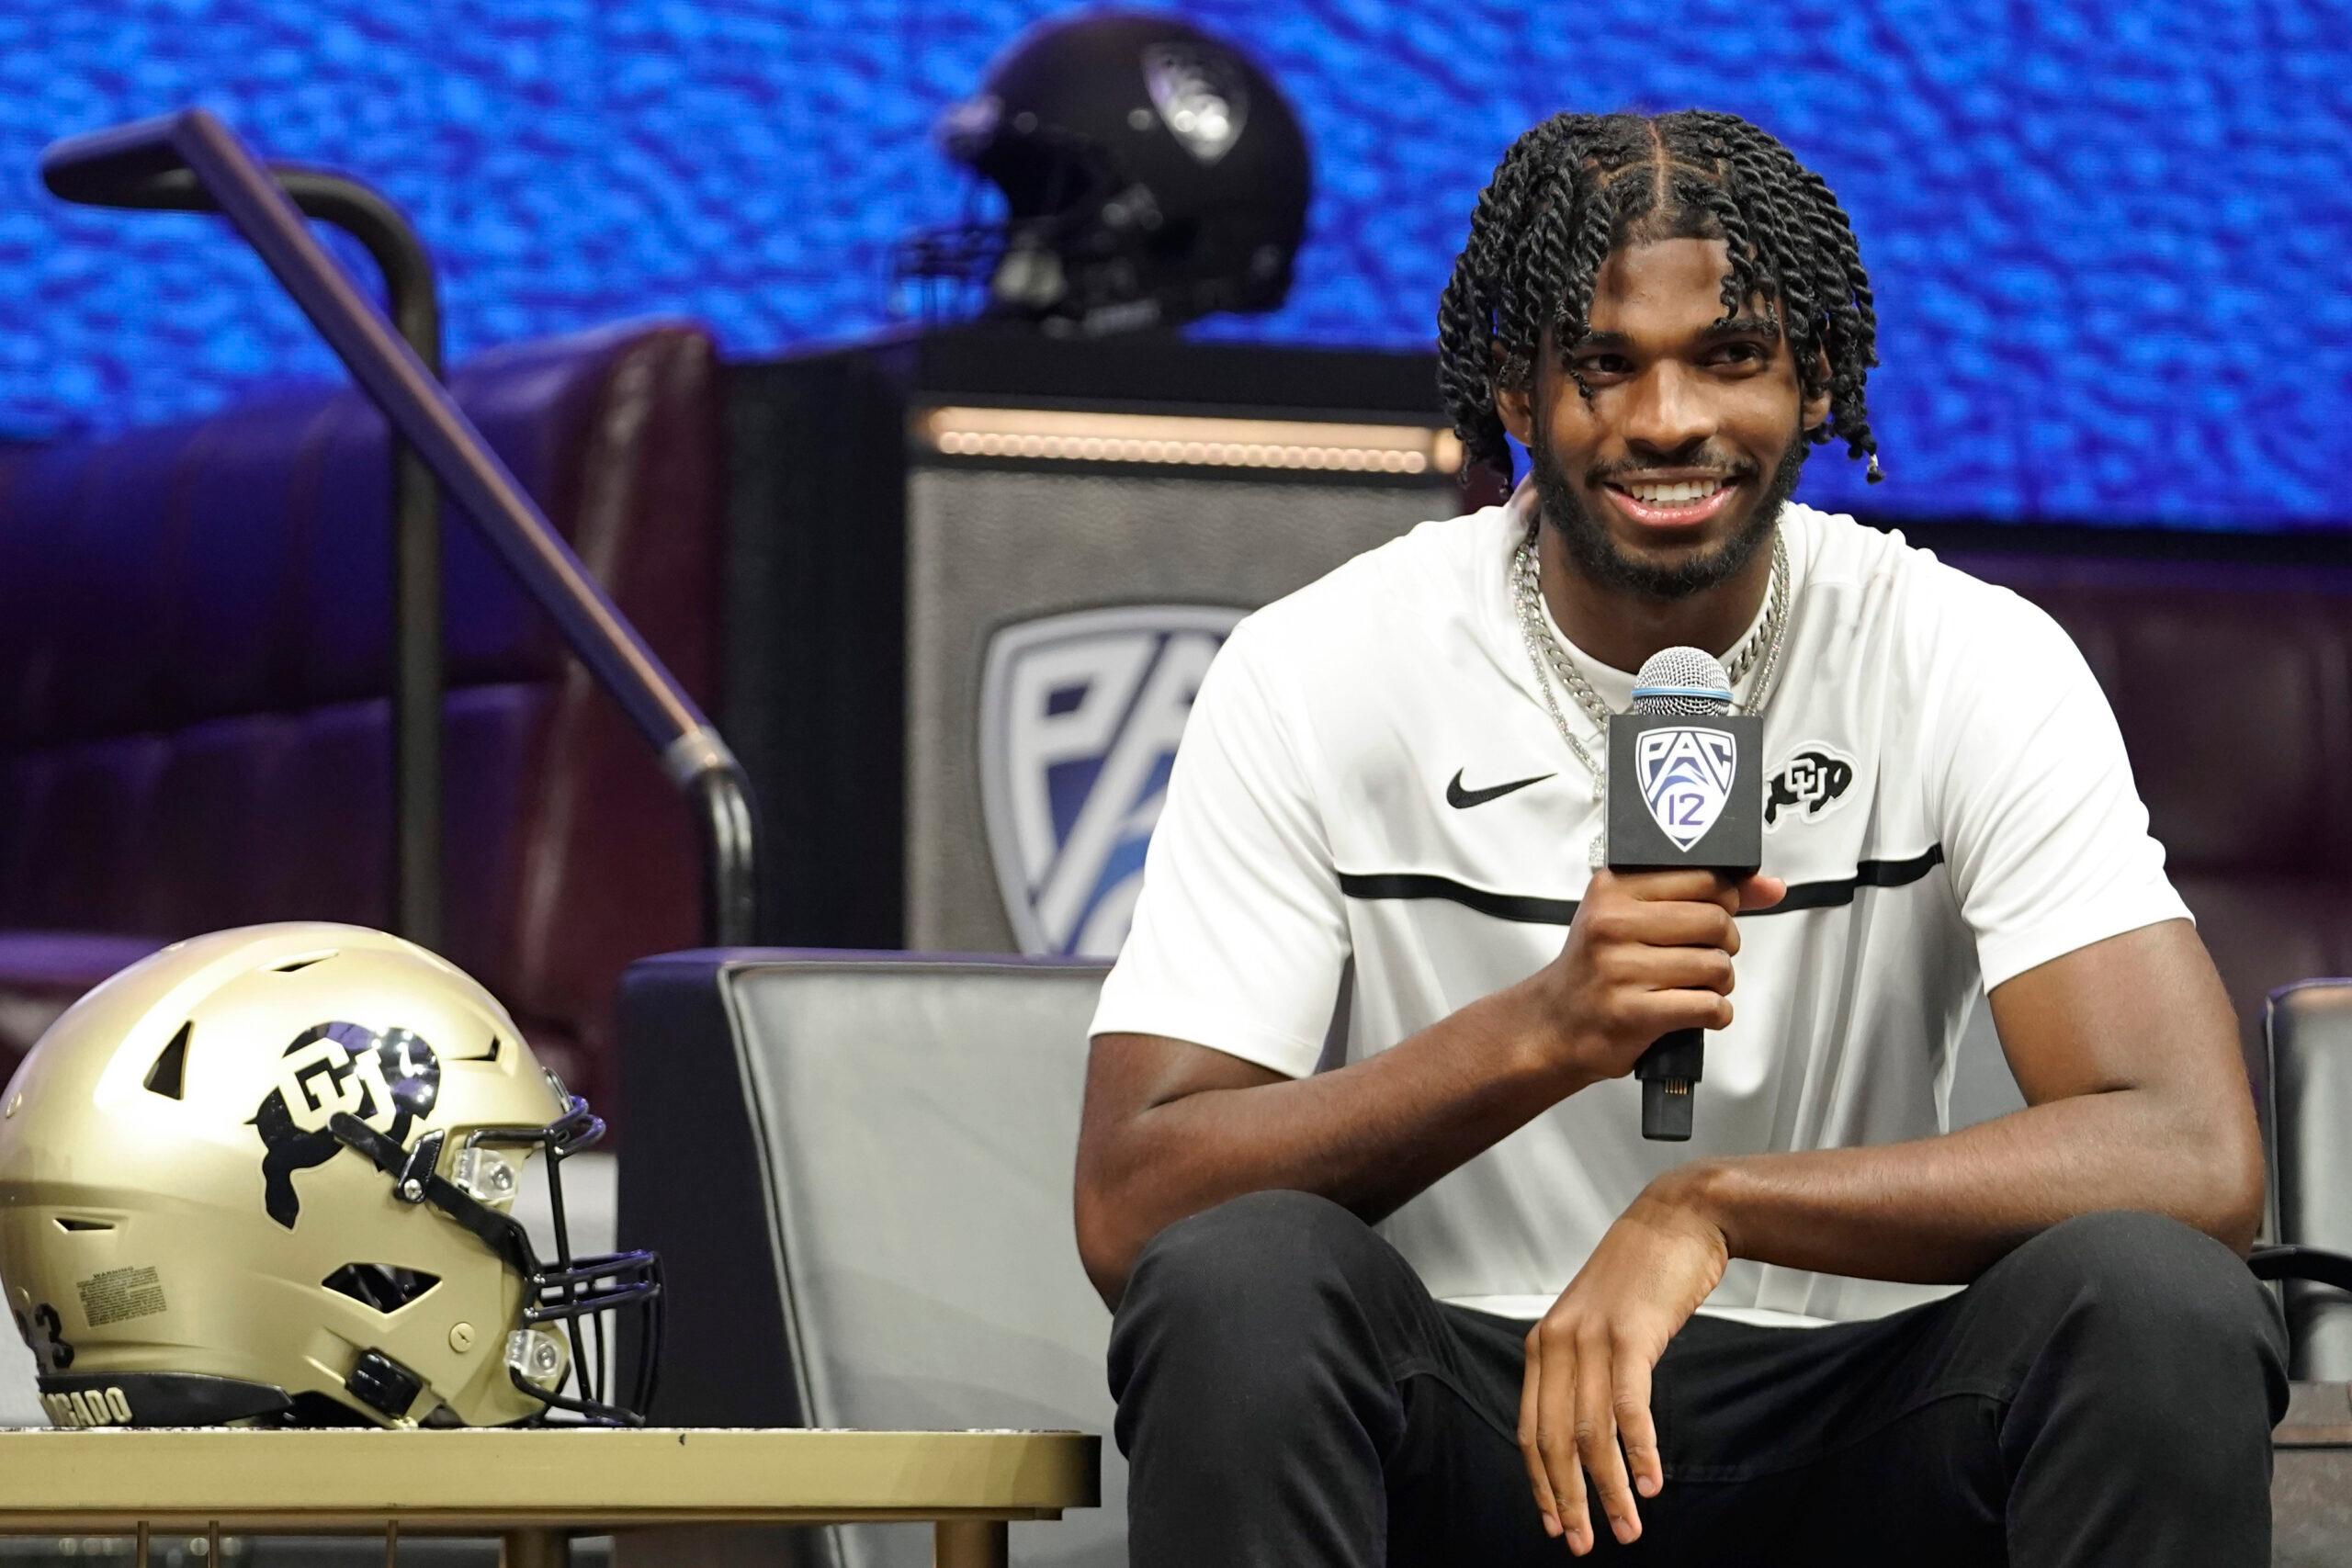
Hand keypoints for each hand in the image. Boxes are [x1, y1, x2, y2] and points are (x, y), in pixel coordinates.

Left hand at [1519, 1177, 1729, 1552]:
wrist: (1678, 1219)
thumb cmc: (1641, 1274)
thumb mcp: (1594, 1322)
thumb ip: (1581, 1369)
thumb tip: (1582, 1431)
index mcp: (1542, 1344)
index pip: (1530, 1430)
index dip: (1540, 1483)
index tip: (1554, 1522)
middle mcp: (1557, 1343)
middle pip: (1553, 1441)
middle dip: (1568, 1500)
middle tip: (1584, 1542)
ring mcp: (1592, 1339)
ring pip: (1591, 1434)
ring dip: (1609, 1489)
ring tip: (1626, 1528)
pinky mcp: (1630, 1336)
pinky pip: (1629, 1409)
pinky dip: (1640, 1453)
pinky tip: (1651, 1483)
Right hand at [1522, 868, 1785, 1090]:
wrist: (1554, 1024)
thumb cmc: (1596, 968)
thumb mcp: (1630, 915)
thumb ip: (1700, 895)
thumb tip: (1769, 886)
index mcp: (1613, 889)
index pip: (1702, 877)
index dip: (1724, 900)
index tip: (1715, 914)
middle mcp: (1611, 923)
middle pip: (1715, 921)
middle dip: (1724, 944)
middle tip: (1705, 955)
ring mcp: (1620, 969)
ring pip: (1716, 966)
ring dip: (1720, 983)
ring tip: (1696, 986)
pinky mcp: (1632, 1012)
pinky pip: (1708, 1007)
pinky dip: (1715, 1014)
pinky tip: (1695, 1011)